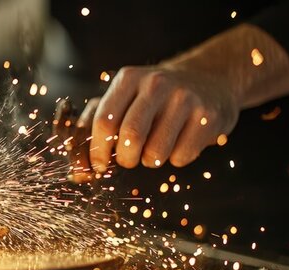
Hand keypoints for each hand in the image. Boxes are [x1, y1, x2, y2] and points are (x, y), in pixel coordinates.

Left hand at [86, 64, 240, 172]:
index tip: (99, 165)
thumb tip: (77, 171)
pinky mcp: (209, 116)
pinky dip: (176, 159)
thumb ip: (94, 127)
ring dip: (150, 160)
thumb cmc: (154, 97)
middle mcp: (157, 84)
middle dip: (125, 158)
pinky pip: (182, 157)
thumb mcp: (124, 97)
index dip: (97, 150)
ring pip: (156, 153)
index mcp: (129, 79)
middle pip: (130, 137)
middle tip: (129, 158)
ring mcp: (185, 98)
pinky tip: (180, 141)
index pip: (104, 121)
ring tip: (156, 146)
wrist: (210, 78)